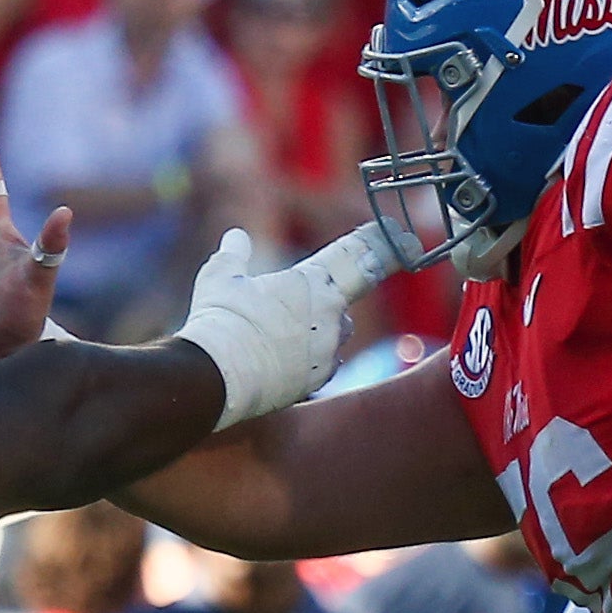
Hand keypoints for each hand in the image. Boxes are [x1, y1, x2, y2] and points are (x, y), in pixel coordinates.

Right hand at [176, 220, 394, 425]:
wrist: (219, 373)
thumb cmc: (222, 319)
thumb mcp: (221, 277)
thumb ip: (234, 254)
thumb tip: (235, 236)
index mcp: (311, 282)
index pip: (350, 257)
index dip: (370, 245)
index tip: (391, 234)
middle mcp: (330, 314)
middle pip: (341, 303)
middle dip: (328, 302)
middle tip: (302, 306)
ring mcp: (328, 348)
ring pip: (337, 336)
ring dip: (322, 333)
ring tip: (285, 335)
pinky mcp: (320, 378)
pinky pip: (325, 365)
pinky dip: (311, 361)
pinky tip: (285, 361)